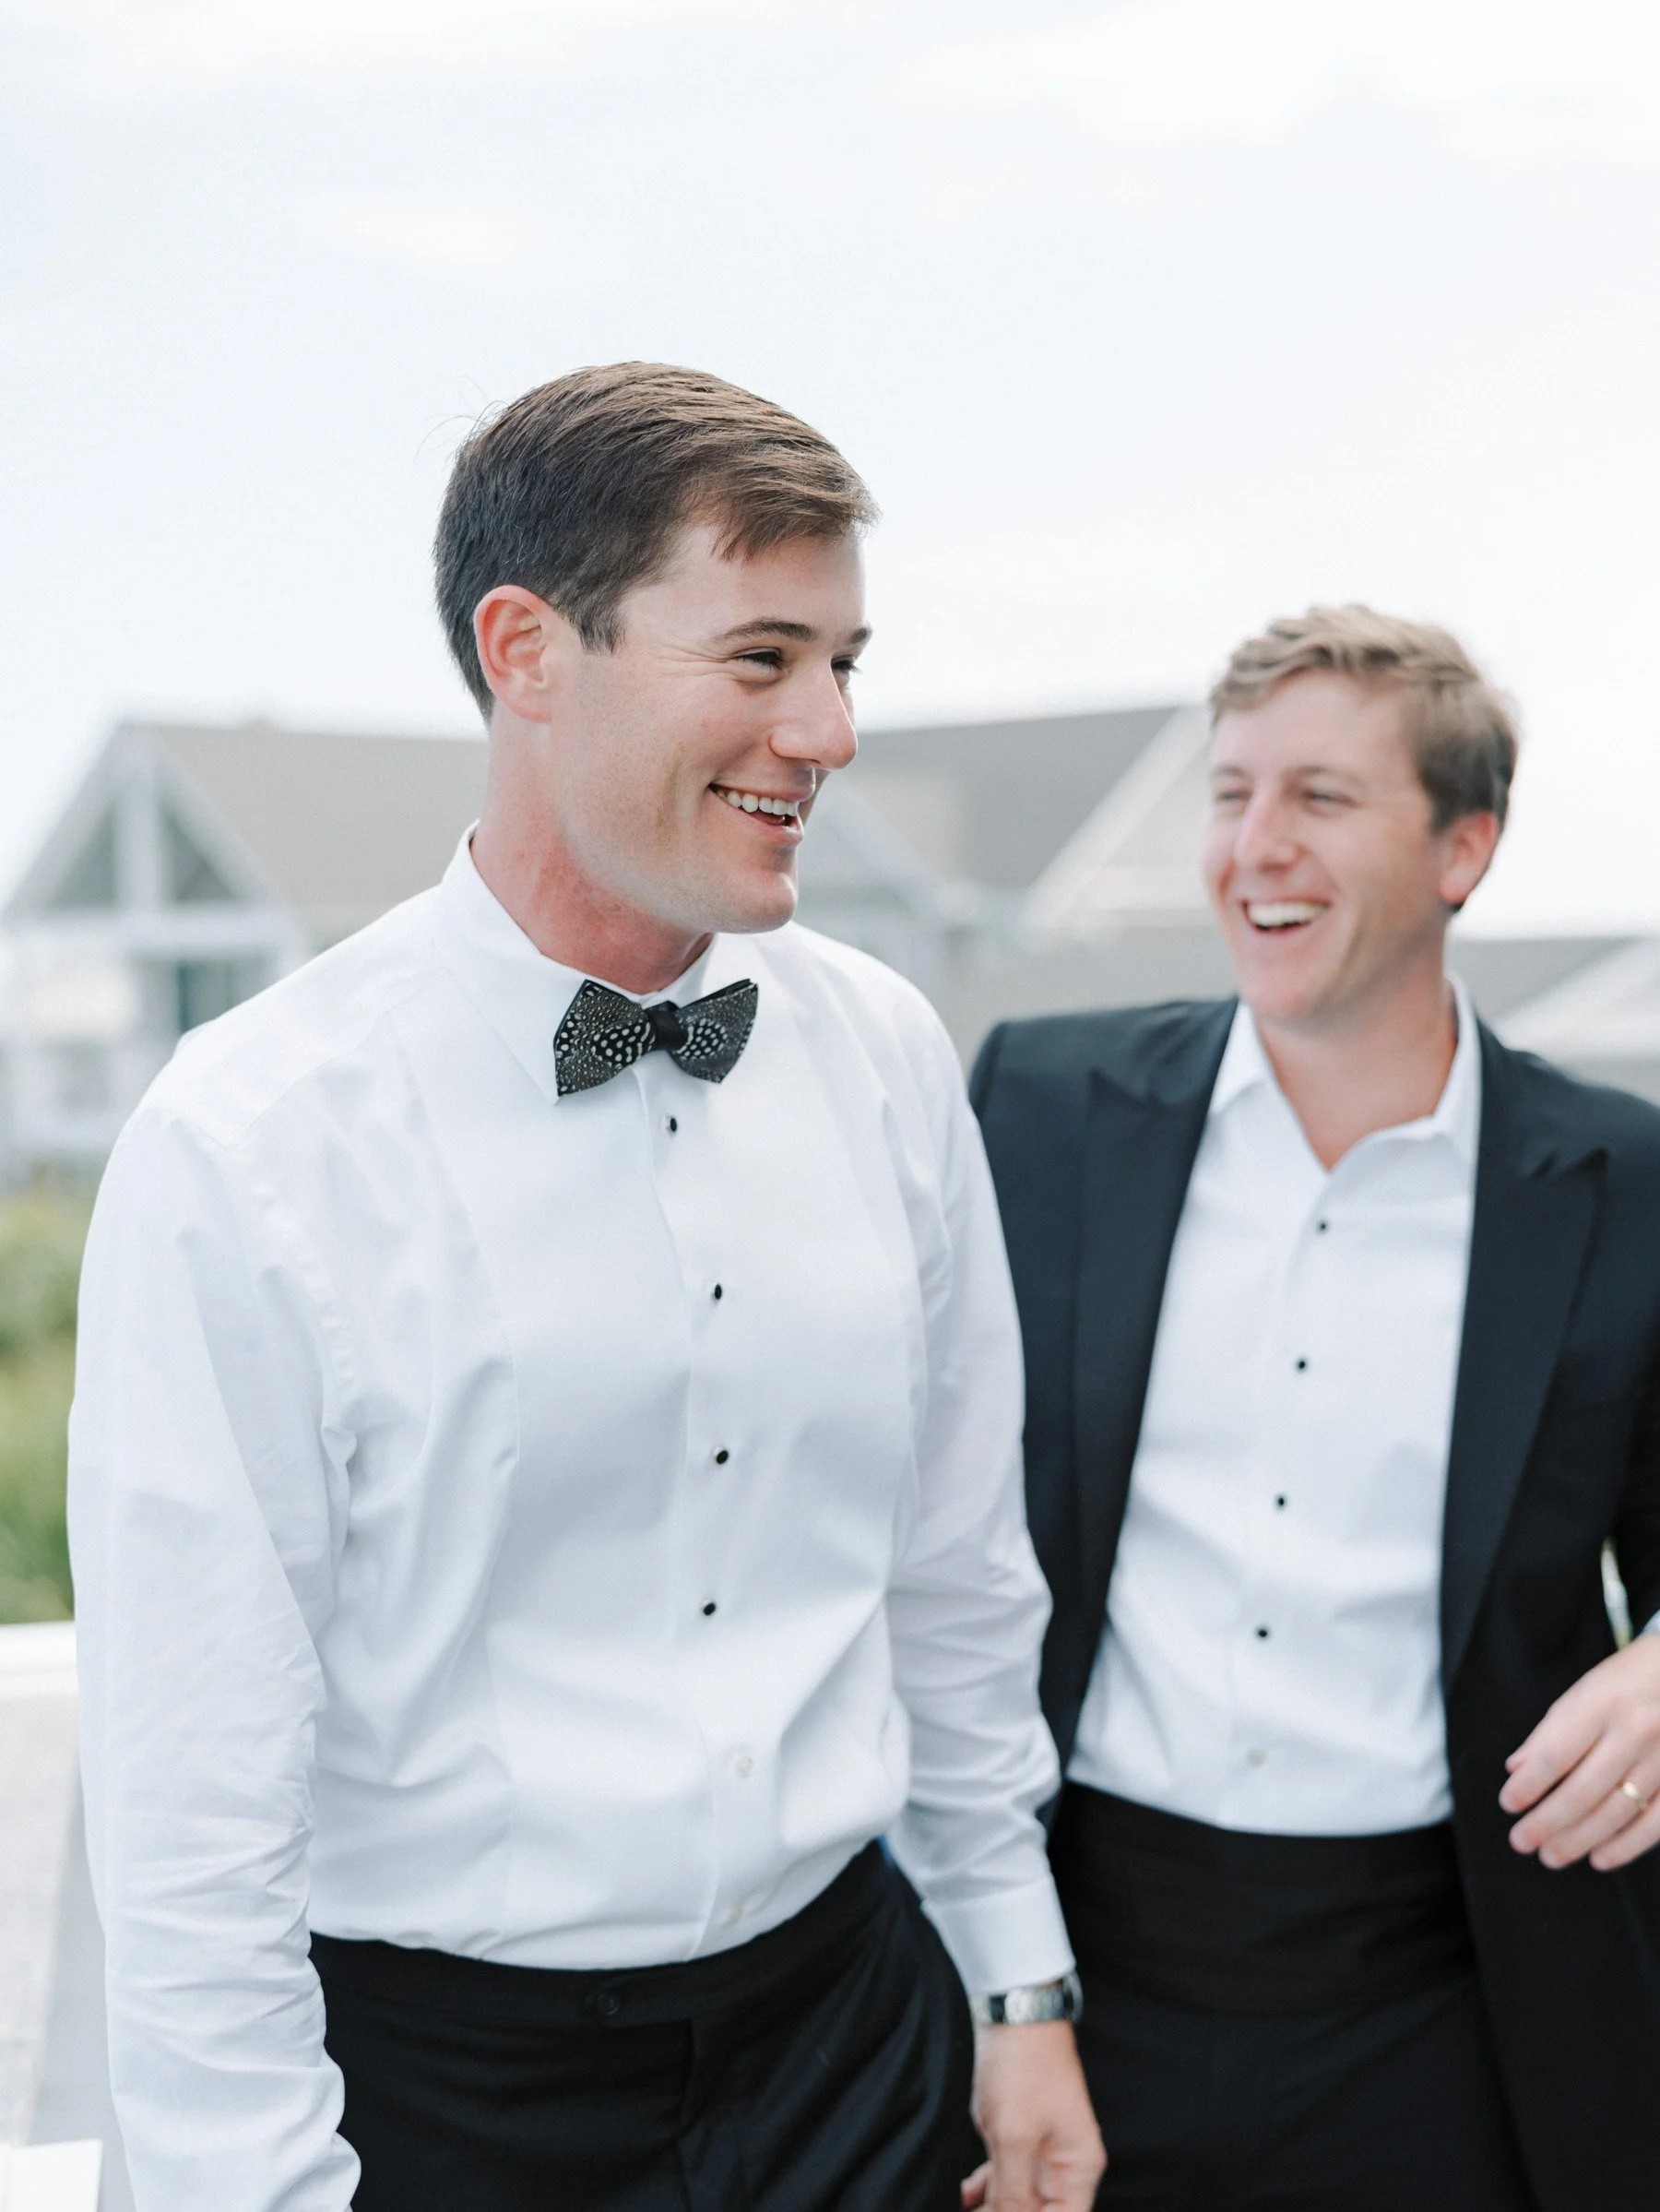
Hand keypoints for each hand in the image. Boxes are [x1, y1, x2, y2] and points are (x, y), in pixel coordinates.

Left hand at [960, 2020, 1104, 2209]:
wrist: (1013, 2012)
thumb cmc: (1024, 2067)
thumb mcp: (1015, 2137)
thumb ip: (1012, 2193)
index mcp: (1078, 2168)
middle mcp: (1065, 2165)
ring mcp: (1041, 2150)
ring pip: (1018, 2200)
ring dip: (992, 2209)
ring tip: (962, 2210)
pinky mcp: (1019, 2136)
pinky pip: (1004, 2177)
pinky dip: (984, 2190)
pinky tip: (963, 2196)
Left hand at [1502, 1632, 1659, 1871]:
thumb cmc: (1625, 1683)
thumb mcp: (1583, 1693)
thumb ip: (1549, 1733)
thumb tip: (1517, 1770)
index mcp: (1600, 1704)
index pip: (1555, 1754)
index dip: (1529, 1785)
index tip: (1508, 1804)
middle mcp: (1633, 1732)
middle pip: (1584, 1790)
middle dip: (1548, 1822)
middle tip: (1522, 1841)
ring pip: (1617, 1811)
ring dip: (1580, 1839)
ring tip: (1551, 1855)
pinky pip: (1655, 1823)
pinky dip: (1626, 1846)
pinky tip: (1599, 1858)